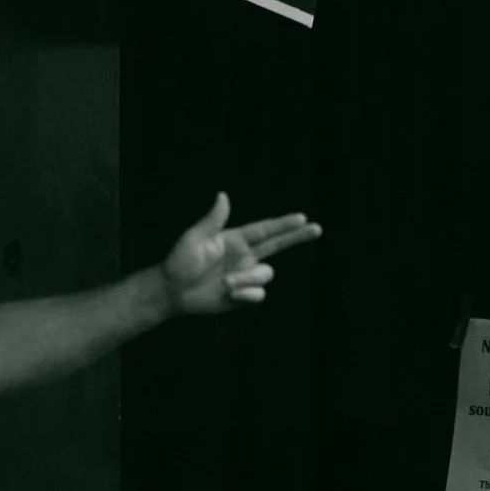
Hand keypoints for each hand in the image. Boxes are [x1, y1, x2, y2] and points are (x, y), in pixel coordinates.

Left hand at [160, 193, 322, 314]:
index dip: (284, 224)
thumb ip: (213, 220)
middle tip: (317, 228)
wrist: (173, 291)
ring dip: (248, 278)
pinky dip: (246, 294)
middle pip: (278, 245)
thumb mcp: (195, 238)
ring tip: (225, 282)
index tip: (302, 217)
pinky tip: (229, 293)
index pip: (265, 230)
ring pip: (266, 274)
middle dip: (297, 237)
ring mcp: (244, 275)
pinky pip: (258, 294)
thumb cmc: (180, 262)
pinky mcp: (242, 295)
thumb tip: (223, 195)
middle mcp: (244, 256)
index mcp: (235, 240)